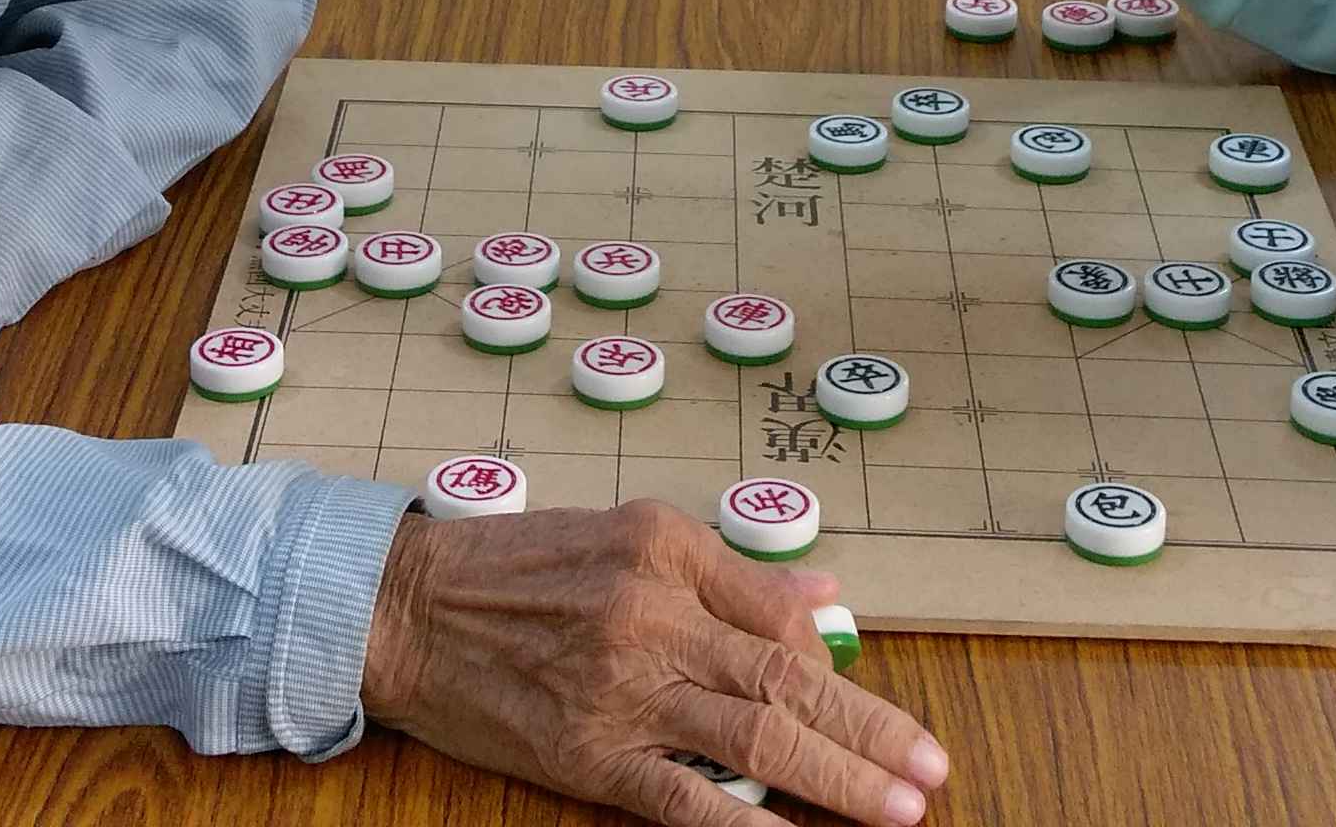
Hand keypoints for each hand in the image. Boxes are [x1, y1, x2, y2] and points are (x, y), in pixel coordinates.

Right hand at [362, 501, 949, 825]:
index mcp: (669, 550)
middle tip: (931, 771)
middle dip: (870, 733)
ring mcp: (625, 688)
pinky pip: (685, 797)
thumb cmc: (512, 570)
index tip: (888, 711)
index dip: (845, 669)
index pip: (784, 615)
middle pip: (788, 679)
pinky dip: (746, 825)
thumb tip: (823, 592)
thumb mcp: (626, 538)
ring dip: (838, 778)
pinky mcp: (591, 753)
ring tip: (896, 810)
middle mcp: (656, 613)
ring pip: (757, 736)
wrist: (404, 610)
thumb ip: (728, 573)